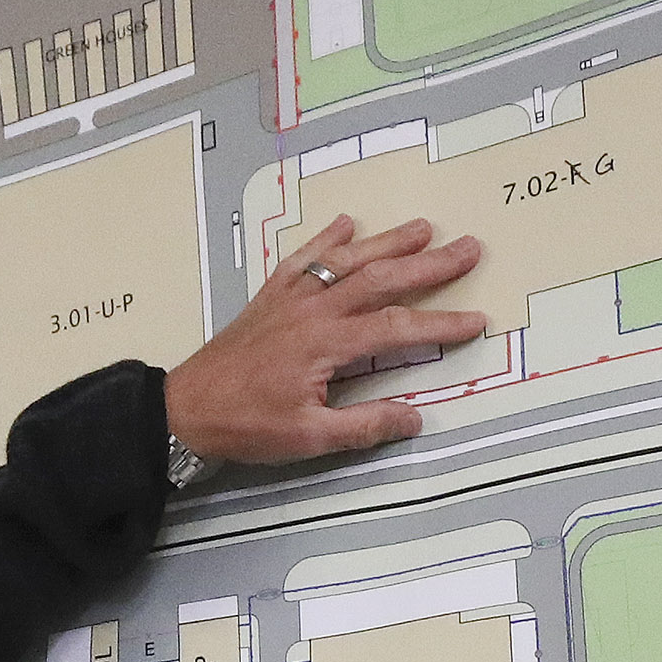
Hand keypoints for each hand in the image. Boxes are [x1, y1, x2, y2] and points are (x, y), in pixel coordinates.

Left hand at [160, 215, 487, 468]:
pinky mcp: (269, 297)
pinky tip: (346, 223)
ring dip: (387, 242)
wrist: (185, 409)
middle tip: (469, 249)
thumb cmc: (245, 425)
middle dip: (429, 265)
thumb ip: (364, 427)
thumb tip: (414, 418)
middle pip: (380, 278)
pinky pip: (302, 258)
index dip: (440, 325)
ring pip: (345, 260)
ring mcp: (289, 298)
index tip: (476, 321)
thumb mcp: (308, 438)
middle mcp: (312, 310)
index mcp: (326, 343)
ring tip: (423, 228)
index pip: (396, 327)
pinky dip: (325, 238)